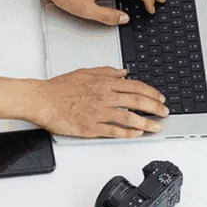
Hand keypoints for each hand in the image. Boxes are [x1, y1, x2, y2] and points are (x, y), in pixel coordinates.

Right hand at [27, 67, 168, 137]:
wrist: (42, 100)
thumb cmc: (59, 88)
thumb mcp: (84, 72)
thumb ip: (105, 72)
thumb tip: (122, 72)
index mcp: (103, 83)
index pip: (135, 86)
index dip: (151, 93)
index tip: (159, 98)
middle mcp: (104, 97)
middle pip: (137, 102)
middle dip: (155, 108)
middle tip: (164, 112)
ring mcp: (98, 113)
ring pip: (129, 118)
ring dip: (146, 123)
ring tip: (156, 127)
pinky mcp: (91, 127)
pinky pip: (114, 131)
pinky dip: (127, 133)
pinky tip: (136, 134)